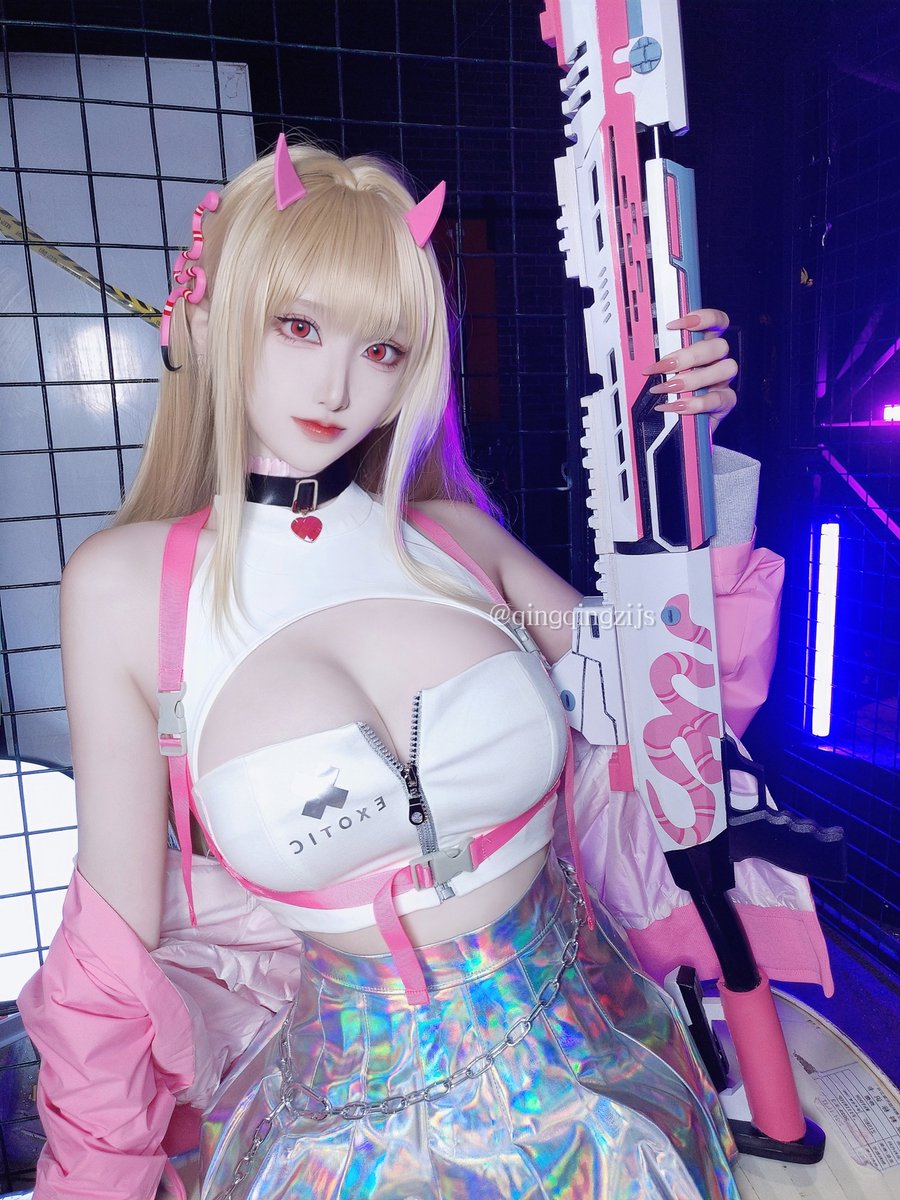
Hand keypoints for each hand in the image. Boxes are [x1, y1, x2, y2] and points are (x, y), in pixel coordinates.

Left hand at [641, 308, 736, 434]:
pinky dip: (694, 403)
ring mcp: (723, 381)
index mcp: (704, 346)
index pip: (716, 322)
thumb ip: (660, 361)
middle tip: (664, 365)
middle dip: (689, 355)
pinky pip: (717, 399)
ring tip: (669, 387)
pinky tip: (676, 405)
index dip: (701, 318)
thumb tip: (640, 356)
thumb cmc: (671, 394)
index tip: (674, 325)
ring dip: (694, 378)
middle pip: (719, 346)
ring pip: (726, 368)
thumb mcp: (663, 374)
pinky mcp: (725, 402)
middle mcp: (717, 361)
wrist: (680, 425)